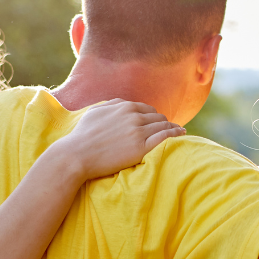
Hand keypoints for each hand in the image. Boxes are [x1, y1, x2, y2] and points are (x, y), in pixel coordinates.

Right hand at [54, 99, 185, 180]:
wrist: (76, 155)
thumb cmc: (83, 135)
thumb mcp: (95, 112)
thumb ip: (111, 104)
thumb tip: (122, 103)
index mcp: (124, 106)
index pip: (147, 108)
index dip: (154, 115)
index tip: (158, 120)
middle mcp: (133, 116)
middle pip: (158, 116)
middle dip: (164, 121)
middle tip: (170, 127)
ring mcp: (138, 132)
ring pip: (163, 125)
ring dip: (173, 127)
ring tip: (180, 131)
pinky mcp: (141, 147)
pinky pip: (165, 137)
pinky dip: (176, 133)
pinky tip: (182, 134)